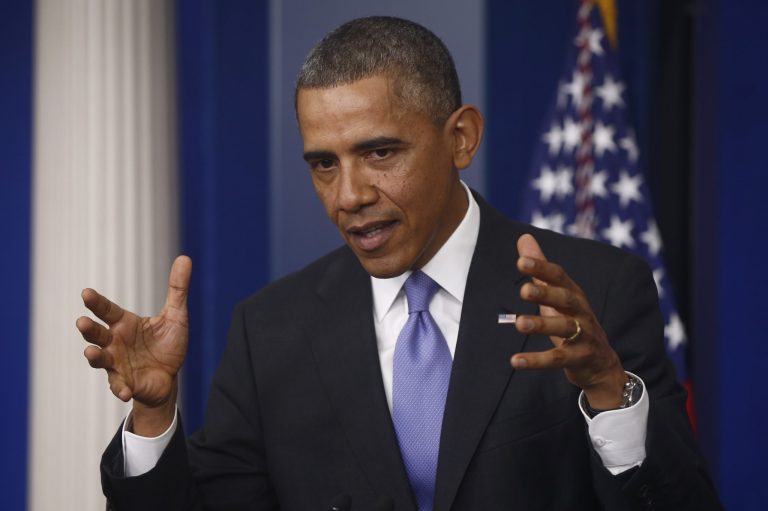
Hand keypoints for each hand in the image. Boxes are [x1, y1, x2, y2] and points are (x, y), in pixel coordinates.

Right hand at [76, 256, 191, 434]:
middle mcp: (114, 342)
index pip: (107, 310)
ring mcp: (116, 364)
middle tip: (82, 321)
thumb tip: (185, 258)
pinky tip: (125, 392)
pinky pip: (119, 386)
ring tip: (91, 352)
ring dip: (94, 356)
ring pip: (100, 359)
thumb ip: (177, 289)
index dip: (96, 302)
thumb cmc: (167, 344)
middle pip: (96, 333)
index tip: (86, 293)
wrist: (169, 377)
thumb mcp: (176, 316)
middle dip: (88, 328)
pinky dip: (120, 388)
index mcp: (124, 323)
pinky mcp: (124, 383)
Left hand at [511, 234, 626, 408]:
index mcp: (573, 295)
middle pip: (566, 300)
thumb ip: (540, 270)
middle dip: (546, 294)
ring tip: (519, 324)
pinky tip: (515, 361)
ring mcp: (583, 336)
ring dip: (542, 325)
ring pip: (564, 328)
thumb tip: (523, 237)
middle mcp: (581, 313)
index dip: (542, 268)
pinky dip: (536, 360)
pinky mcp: (579, 358)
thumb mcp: (557, 296)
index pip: (559, 277)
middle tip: (523, 290)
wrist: (600, 364)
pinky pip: (557, 359)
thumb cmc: (572, 323)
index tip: (520, 261)